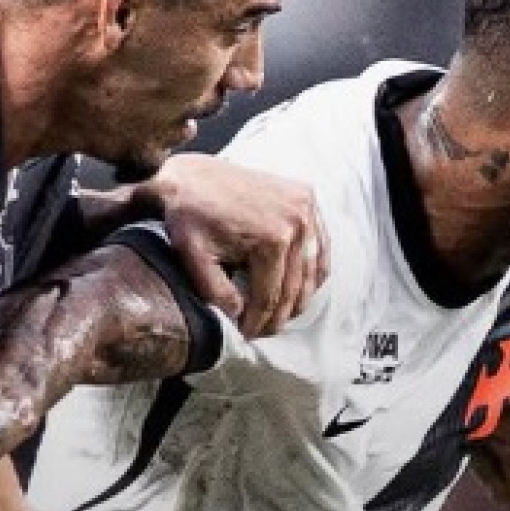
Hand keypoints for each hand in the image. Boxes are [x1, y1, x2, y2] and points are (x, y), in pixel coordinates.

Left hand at [143, 154, 327, 336]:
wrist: (190, 175)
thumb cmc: (189, 215)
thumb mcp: (195, 259)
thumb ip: (218, 294)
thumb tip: (240, 318)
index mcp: (272, 238)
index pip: (270, 297)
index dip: (258, 322)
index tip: (247, 335)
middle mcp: (297, 222)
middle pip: (294, 287)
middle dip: (277, 316)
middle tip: (261, 331)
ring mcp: (306, 208)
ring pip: (311, 270)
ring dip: (298, 298)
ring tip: (278, 314)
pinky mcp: (307, 198)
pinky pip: (320, 245)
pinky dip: (312, 270)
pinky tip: (299, 286)